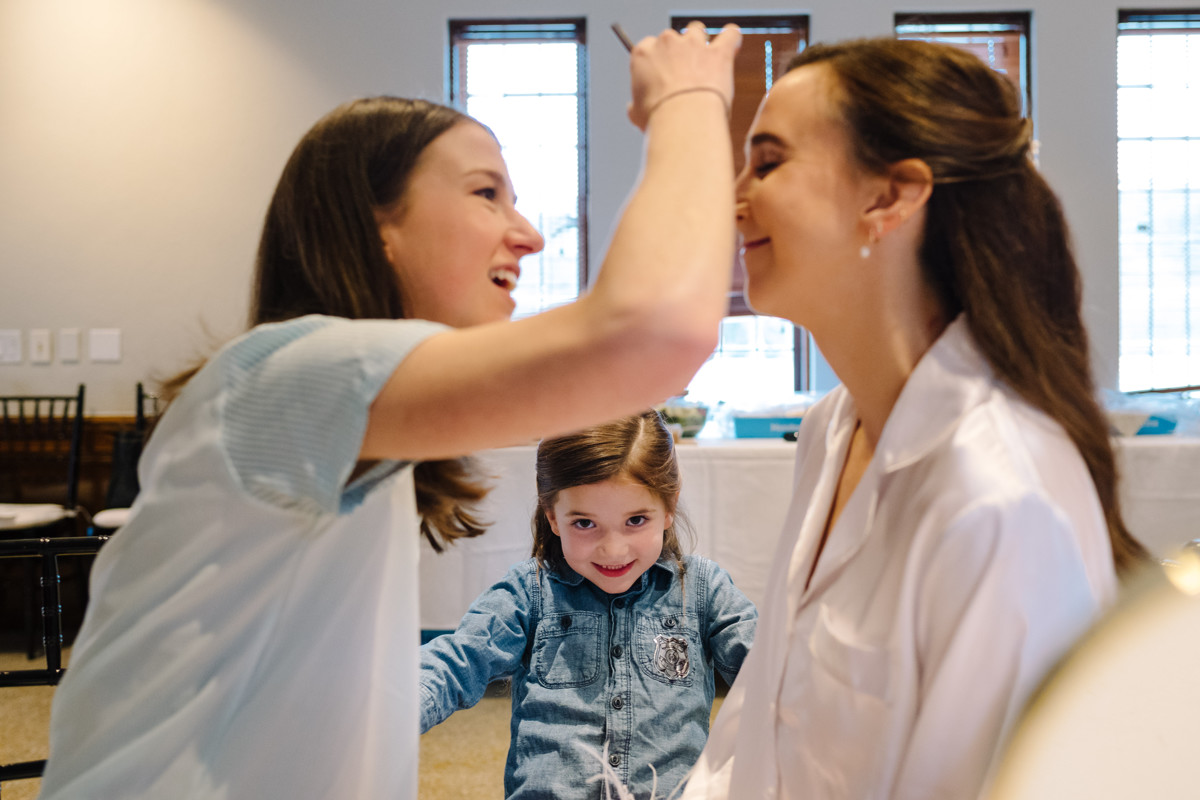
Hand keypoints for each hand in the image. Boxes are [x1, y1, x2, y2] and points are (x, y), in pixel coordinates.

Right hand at [626, 21, 741, 130]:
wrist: (683, 121)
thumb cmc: (658, 120)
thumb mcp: (637, 114)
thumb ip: (637, 104)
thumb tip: (634, 109)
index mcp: (643, 53)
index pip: (648, 47)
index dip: (656, 62)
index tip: (661, 75)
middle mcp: (667, 42)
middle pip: (672, 38)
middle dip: (678, 54)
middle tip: (682, 76)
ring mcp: (694, 44)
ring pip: (698, 31)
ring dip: (701, 44)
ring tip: (705, 64)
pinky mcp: (719, 52)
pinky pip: (730, 34)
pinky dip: (731, 39)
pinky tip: (730, 48)